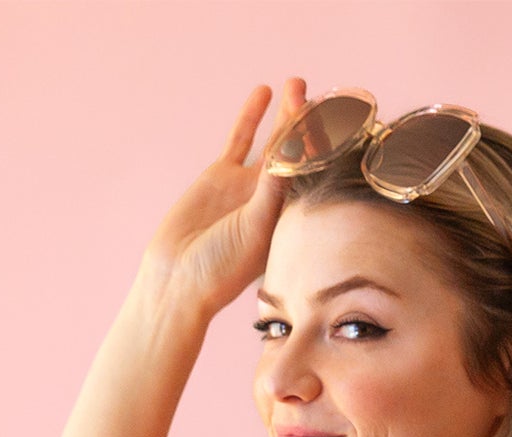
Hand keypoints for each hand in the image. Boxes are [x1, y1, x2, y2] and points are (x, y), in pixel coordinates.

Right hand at [139, 78, 306, 322]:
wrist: (177, 278)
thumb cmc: (220, 267)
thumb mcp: (253, 229)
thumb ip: (271, 192)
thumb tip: (291, 154)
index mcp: (290, 220)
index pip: (312, 176)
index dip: (323, 148)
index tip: (334, 121)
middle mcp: (272, 201)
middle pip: (296, 155)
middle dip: (307, 125)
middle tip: (319, 95)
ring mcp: (246, 187)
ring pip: (271, 142)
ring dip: (285, 115)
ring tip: (297, 84)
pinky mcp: (221, 176)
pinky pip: (240, 139)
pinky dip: (251, 117)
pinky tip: (264, 93)